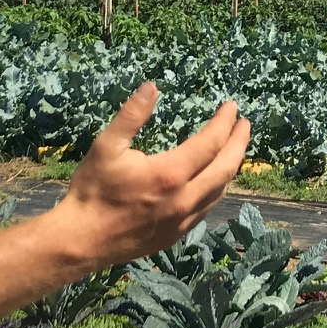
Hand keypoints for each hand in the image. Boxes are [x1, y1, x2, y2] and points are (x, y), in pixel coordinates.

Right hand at [57, 83, 251, 266]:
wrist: (81, 241)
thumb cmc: (93, 190)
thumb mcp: (106, 146)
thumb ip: (132, 115)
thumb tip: (152, 86)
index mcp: (170, 173)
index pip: (211, 142)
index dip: (225, 122)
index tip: (232, 107)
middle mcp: (185, 198)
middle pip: (226, 167)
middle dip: (239, 142)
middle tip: (245, 124)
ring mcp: (184, 220)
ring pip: (220, 190)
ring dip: (230, 166)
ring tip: (233, 148)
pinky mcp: (177, 234)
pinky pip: (208, 207)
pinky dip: (217, 188)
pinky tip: (213, 180)